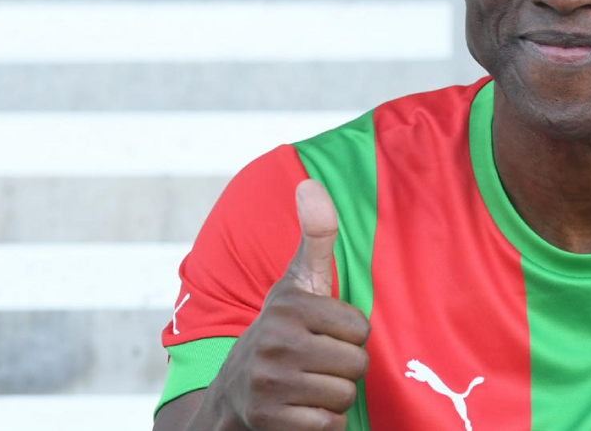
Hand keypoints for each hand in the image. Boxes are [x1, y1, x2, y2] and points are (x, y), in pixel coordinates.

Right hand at [214, 179, 369, 430]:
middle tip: (317, 362)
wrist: (231, 393)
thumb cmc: (279, 330)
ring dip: (333, 396)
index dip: (349, 335)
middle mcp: (273, 343)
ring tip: (308, 384)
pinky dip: (322, 422)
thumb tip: (311, 183)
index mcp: (287, 306)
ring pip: (344, 395)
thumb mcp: (295, 283)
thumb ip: (314, 237)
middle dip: (344, 368)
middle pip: (356, 364)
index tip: (323, 334)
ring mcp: (268, 384)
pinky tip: (301, 409)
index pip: (359, 328)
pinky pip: (329, 425)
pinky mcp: (269, 420)